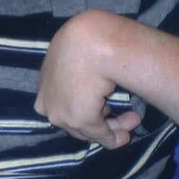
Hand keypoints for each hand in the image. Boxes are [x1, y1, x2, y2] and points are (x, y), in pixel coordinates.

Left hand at [34, 10, 140, 148]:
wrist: (89, 41)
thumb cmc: (86, 40)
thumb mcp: (77, 56)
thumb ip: (81, 71)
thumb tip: (94, 84)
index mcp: (44, 82)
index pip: (63, 103)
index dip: (86, 107)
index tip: (106, 108)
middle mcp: (46, 101)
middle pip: (74, 120)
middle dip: (102, 121)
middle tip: (126, 118)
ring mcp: (59, 113)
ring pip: (87, 129)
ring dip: (112, 128)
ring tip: (134, 120)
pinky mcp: (78, 120)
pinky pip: (100, 135)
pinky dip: (114, 138)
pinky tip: (127, 134)